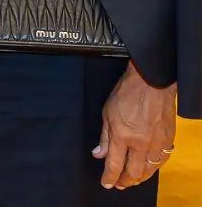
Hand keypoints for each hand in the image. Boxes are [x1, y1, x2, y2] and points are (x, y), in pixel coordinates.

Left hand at [93, 62, 176, 189]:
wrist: (151, 83)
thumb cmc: (126, 94)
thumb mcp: (107, 113)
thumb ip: (104, 137)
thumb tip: (98, 154)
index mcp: (122, 135)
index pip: (114, 164)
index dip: (109, 177)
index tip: (106, 184)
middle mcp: (140, 142)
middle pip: (133, 172)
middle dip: (125, 181)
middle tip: (120, 184)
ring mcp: (157, 142)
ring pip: (150, 169)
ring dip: (140, 178)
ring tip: (132, 180)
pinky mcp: (168, 139)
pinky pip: (162, 159)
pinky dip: (154, 167)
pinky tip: (148, 168)